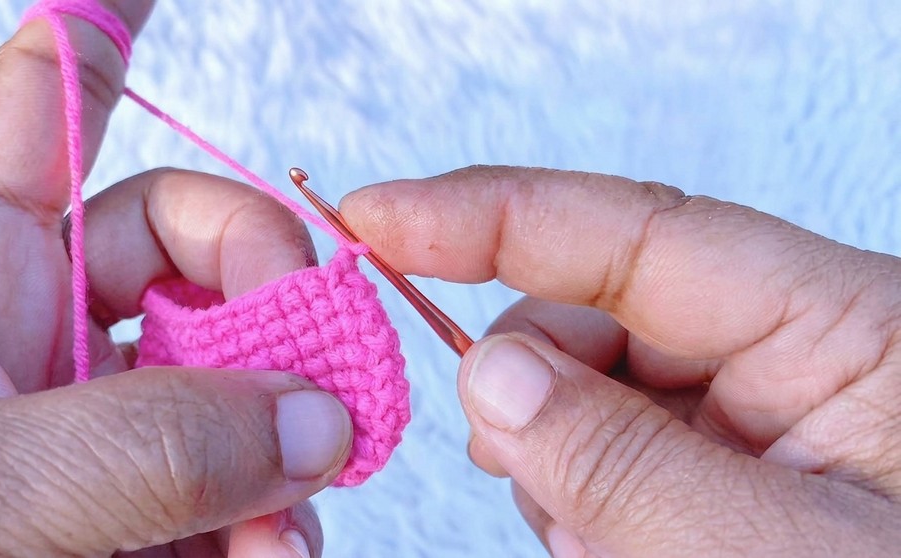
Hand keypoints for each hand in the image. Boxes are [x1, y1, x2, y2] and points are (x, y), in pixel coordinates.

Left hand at [0, 2, 347, 555]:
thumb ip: (144, 445)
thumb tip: (314, 417)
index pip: (44, 110)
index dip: (102, 39)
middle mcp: (31, 330)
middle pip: (192, 249)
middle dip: (274, 294)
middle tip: (323, 367)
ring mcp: (85, 426)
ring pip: (229, 379)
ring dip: (283, 439)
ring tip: (287, 523)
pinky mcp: (121, 510)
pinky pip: (224, 484)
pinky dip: (265, 520)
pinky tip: (270, 552)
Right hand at [342, 166, 900, 556]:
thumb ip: (625, 465)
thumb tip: (491, 374)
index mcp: (847, 327)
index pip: (639, 232)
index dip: (490, 214)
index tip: (375, 215)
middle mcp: (799, 352)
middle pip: (601, 315)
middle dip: (531, 386)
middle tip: (509, 468)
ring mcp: (760, 412)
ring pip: (594, 395)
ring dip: (563, 470)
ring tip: (616, 550)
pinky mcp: (730, 465)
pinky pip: (613, 455)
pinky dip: (587, 507)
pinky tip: (624, 552)